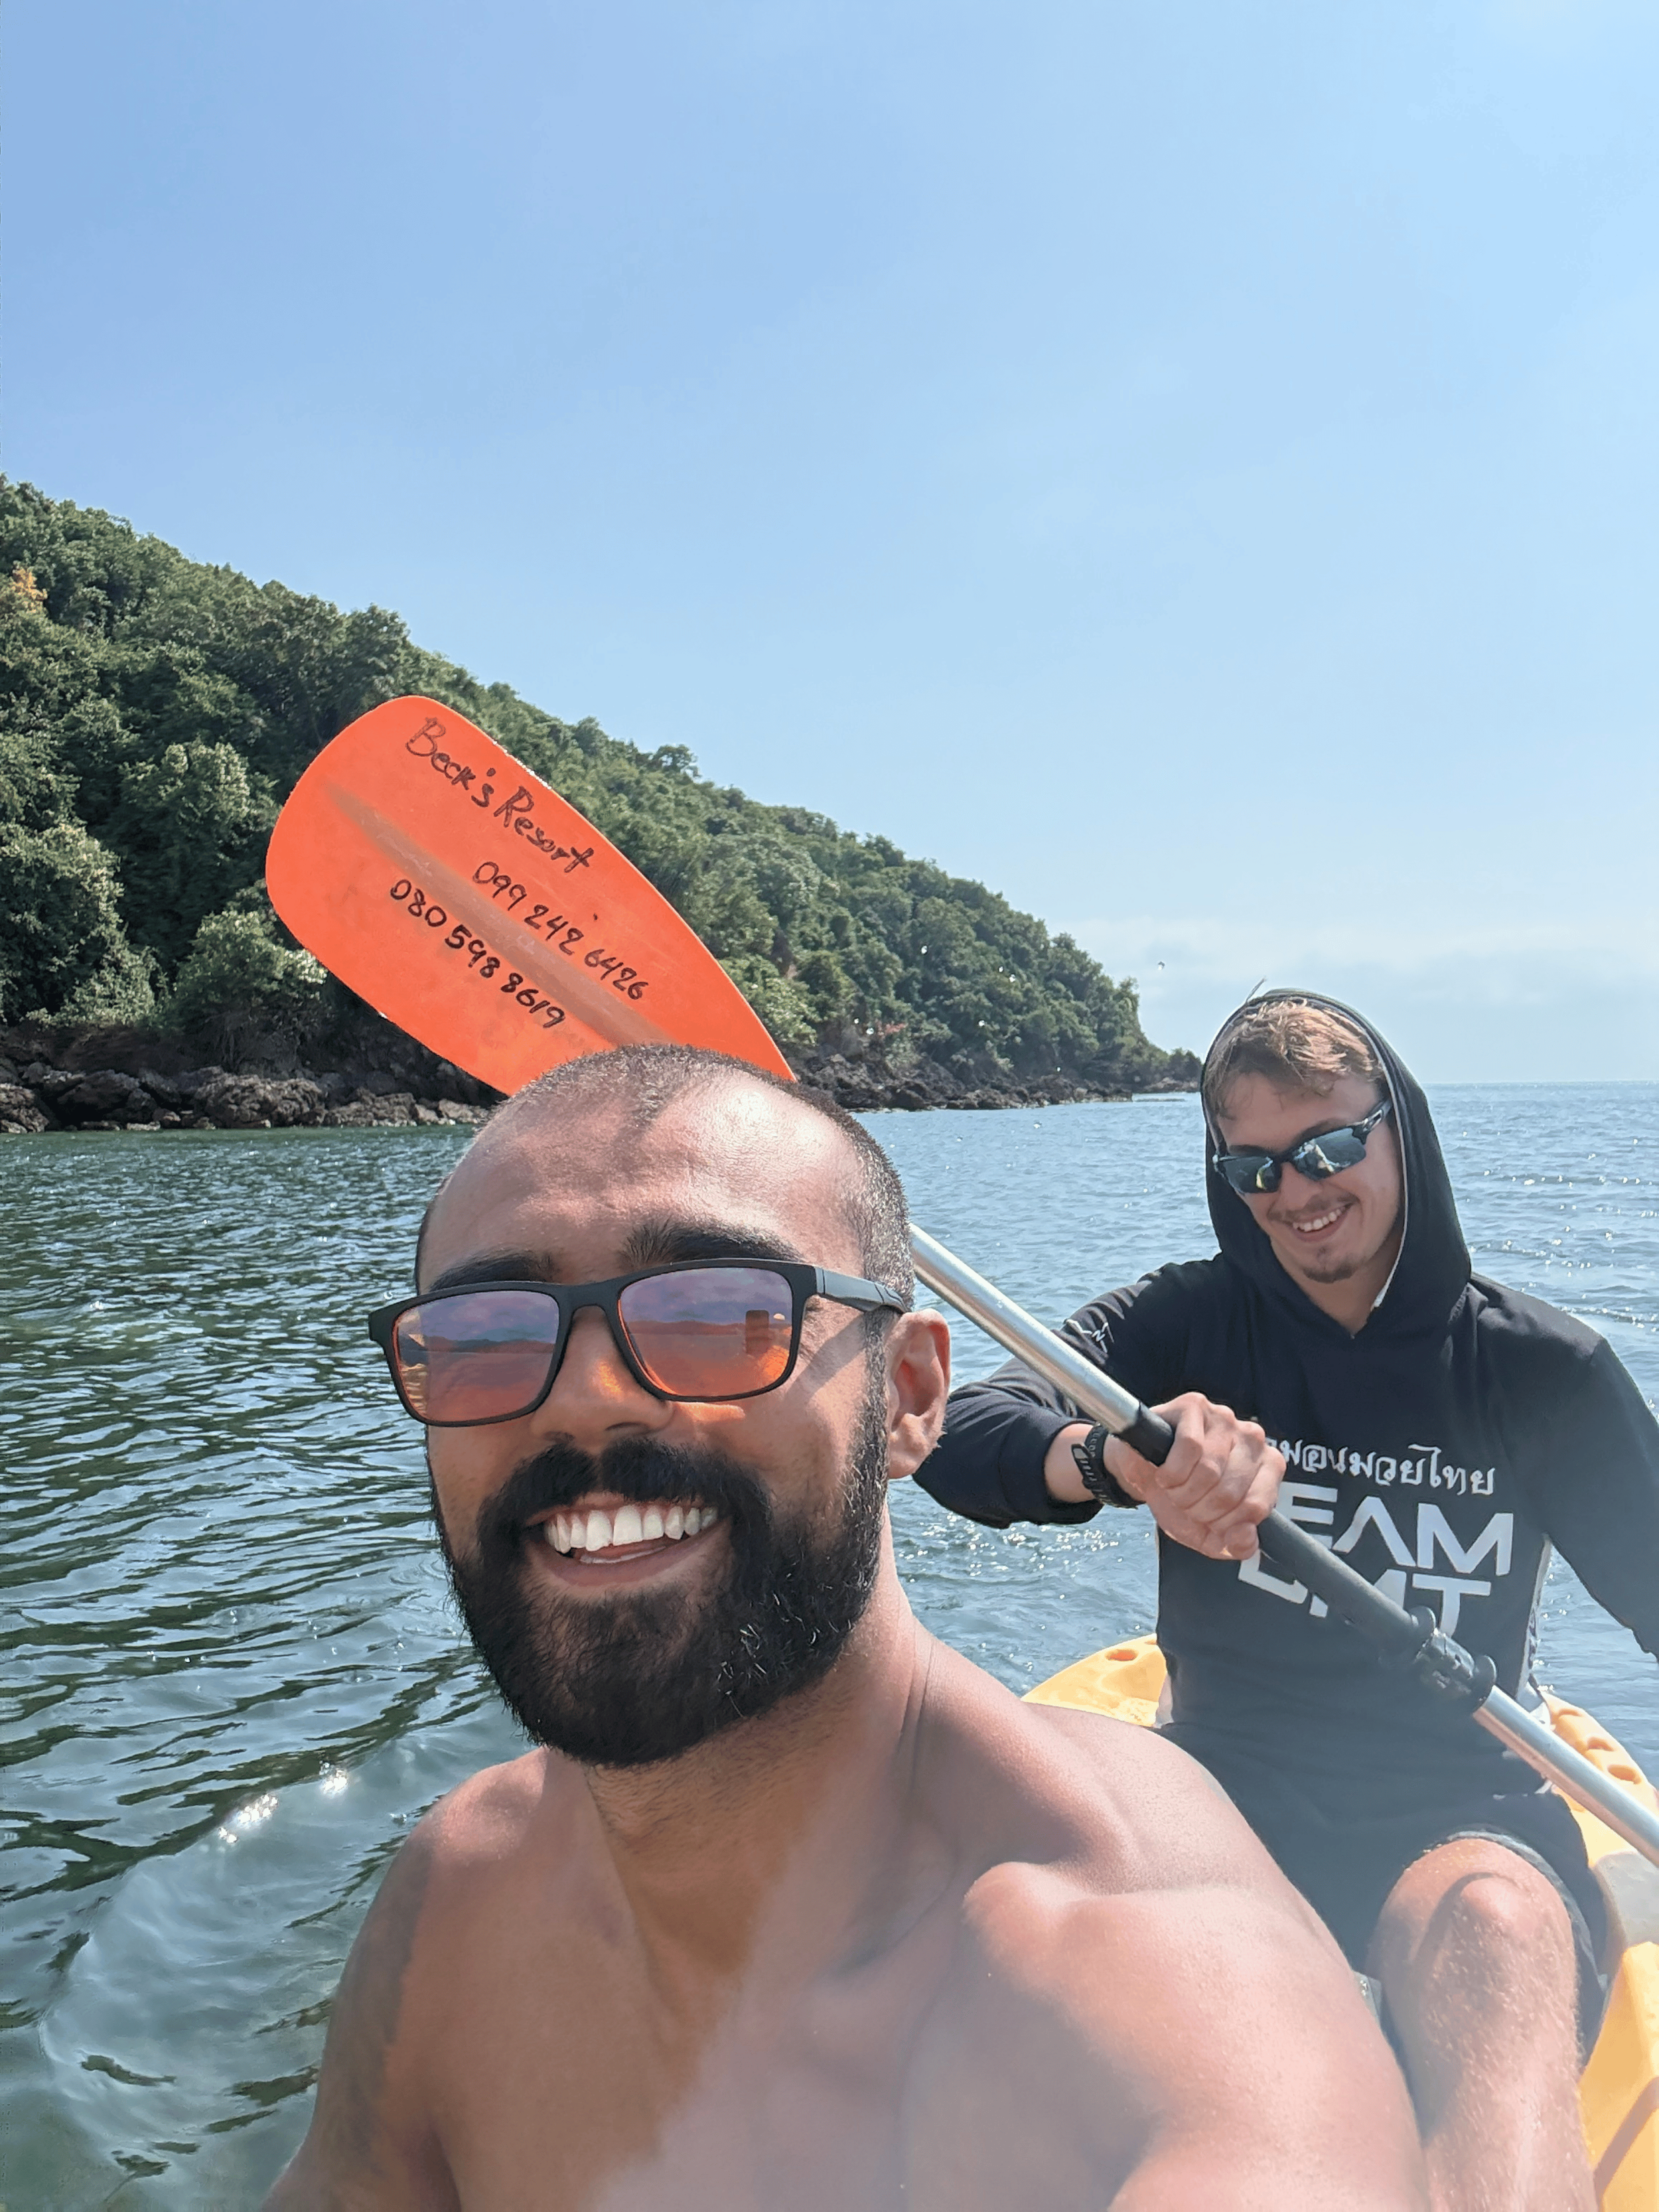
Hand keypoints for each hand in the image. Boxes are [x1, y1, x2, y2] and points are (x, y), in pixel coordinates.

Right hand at [1045, 1398, 1282, 1559]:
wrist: (1142, 1473)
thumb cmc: (1181, 1497)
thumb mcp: (1209, 1534)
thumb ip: (1235, 1545)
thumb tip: (1246, 1538)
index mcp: (1267, 1469)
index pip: (1257, 1507)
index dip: (1224, 1524)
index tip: (1207, 1521)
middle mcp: (1253, 1439)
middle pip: (1230, 1492)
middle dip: (1198, 1509)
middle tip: (1184, 1503)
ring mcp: (1225, 1419)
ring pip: (1209, 1470)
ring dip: (1181, 1491)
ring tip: (1173, 1487)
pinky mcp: (1196, 1405)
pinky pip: (1190, 1447)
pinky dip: (1171, 1471)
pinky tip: (1165, 1471)